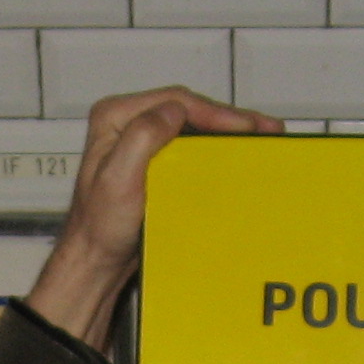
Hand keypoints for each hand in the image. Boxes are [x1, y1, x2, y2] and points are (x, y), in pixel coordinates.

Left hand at [25, 87, 283, 349]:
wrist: (96, 261)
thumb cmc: (100, 228)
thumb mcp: (117, 180)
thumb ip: (141, 139)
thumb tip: (173, 112)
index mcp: (114, 117)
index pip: (175, 102)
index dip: (215, 111)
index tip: (245, 126)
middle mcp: (126, 122)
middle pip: (188, 109)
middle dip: (229, 118)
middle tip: (266, 128)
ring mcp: (140, 141)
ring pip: (193, 126)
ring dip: (227, 131)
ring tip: (262, 137)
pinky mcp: (153, 161)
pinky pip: (191, 145)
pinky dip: (216, 148)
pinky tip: (237, 154)